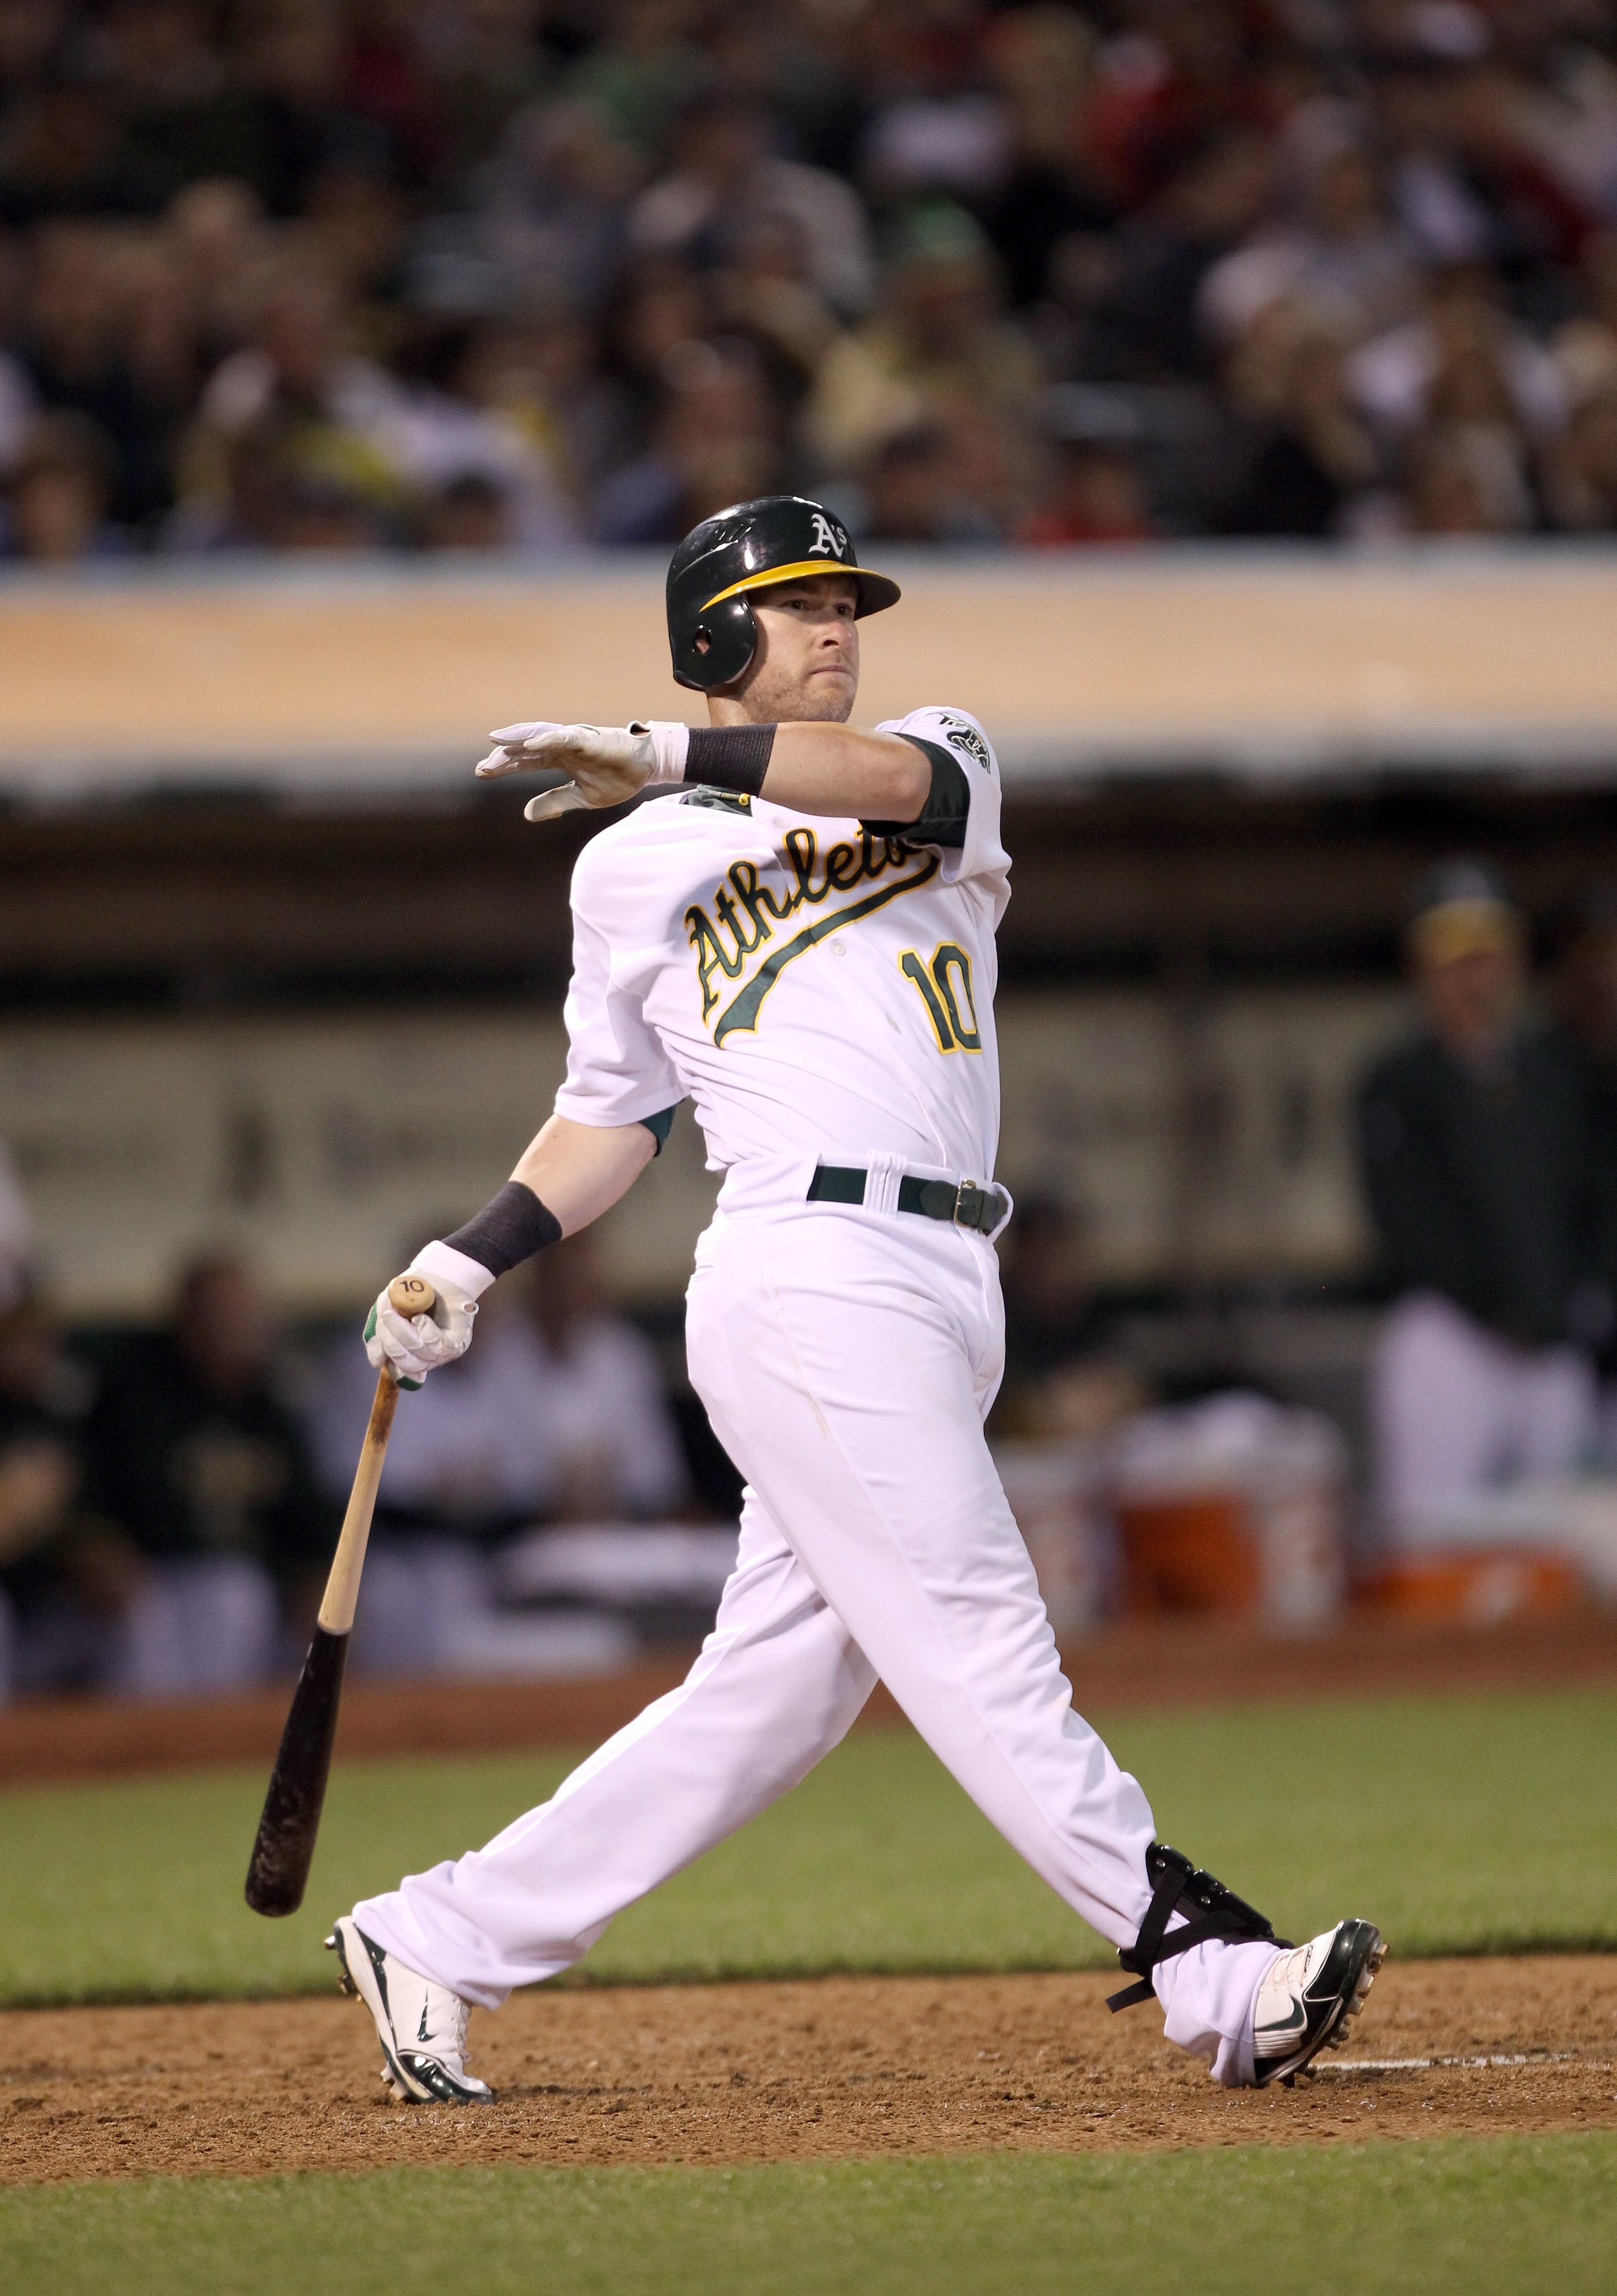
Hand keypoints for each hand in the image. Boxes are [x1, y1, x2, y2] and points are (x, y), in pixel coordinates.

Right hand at [364, 1264, 478, 1385]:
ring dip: (405, 1333)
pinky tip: (420, 1317)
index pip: (399, 1371)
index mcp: (409, 1353)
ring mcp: (442, 1352)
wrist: (438, 1272)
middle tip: (386, 1316)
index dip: (389, 1361)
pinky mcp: (457, 1343)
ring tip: (398, 1312)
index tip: (382, 1349)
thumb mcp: (386, 1311)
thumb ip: (378, 1336)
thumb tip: (377, 1362)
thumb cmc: (411, 1292)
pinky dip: (425, 1331)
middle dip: (392, 1342)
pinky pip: (437, 1346)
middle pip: (407, 1364)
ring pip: (420, 1355)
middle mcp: (427, 1358)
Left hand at [474, 721, 682, 821]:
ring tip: (496, 742)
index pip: (526, 761)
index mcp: (560, 758)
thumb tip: (526, 814)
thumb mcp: (581, 797)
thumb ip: (555, 802)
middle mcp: (562, 745)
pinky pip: (563, 735)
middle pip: (526, 749)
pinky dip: (545, 737)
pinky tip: (529, 743)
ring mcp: (574, 739)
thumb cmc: (617, 777)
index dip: (505, 766)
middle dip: (504, 757)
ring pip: (539, 736)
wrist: (648, 767)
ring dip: (518, 739)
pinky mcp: (588, 738)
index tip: (482, 772)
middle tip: (483, 769)